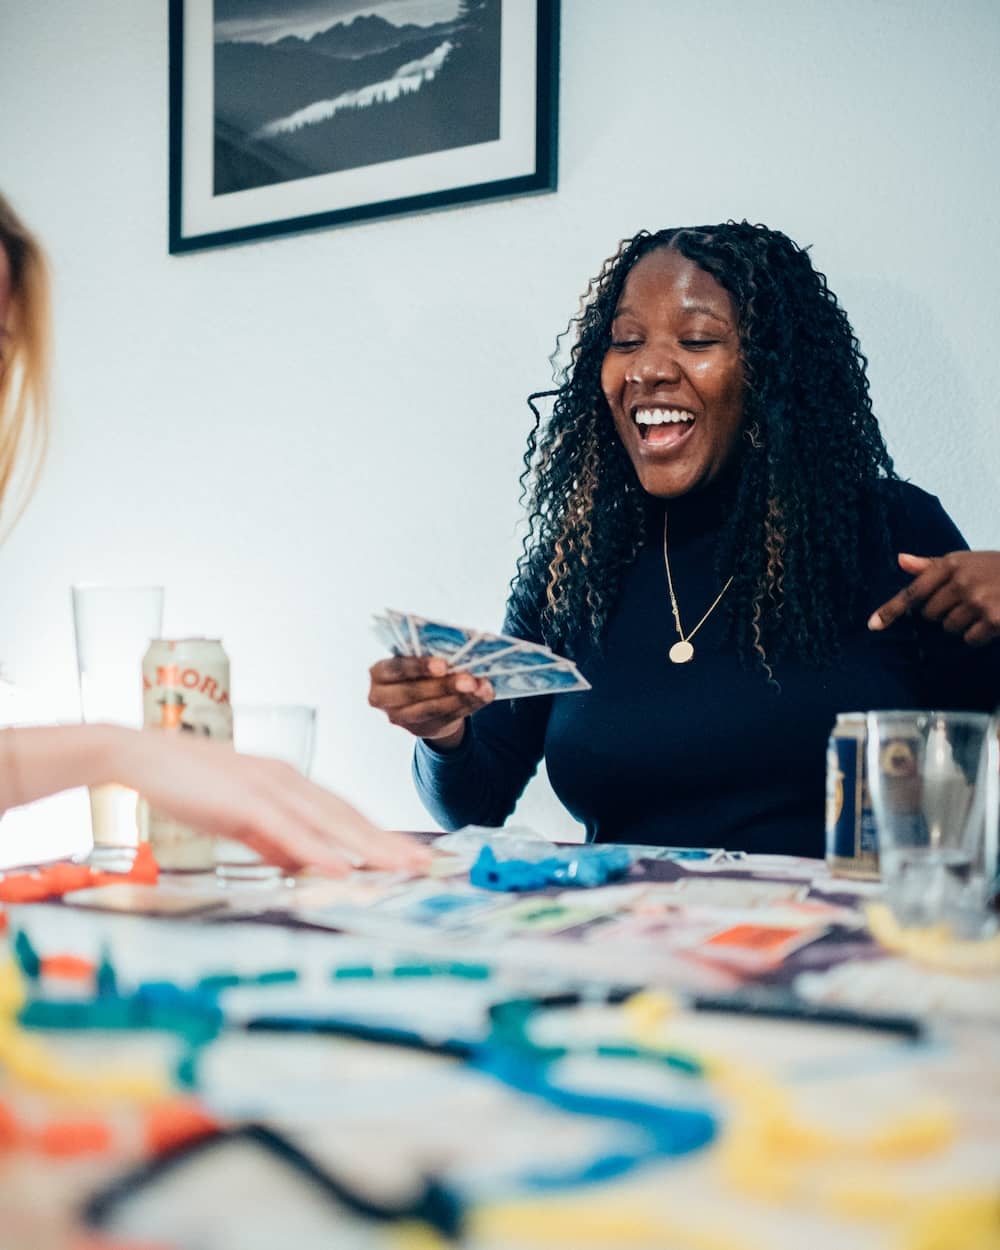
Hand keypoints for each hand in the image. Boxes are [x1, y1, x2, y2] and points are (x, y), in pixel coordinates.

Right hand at [113, 727, 429, 875]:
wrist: (141, 754)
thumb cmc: (189, 785)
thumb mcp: (239, 819)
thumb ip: (271, 840)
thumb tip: (300, 864)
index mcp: (289, 784)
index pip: (345, 813)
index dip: (379, 835)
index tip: (409, 856)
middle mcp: (288, 781)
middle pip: (348, 816)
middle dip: (389, 843)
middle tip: (424, 865)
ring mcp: (269, 787)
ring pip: (329, 821)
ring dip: (367, 846)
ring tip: (400, 867)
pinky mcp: (244, 800)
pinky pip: (288, 829)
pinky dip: (316, 849)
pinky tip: (339, 866)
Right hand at [368, 654, 494, 748]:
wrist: (419, 698)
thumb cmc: (417, 669)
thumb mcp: (414, 659)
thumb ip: (426, 655)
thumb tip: (459, 651)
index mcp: (379, 674)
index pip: (395, 670)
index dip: (418, 667)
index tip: (443, 665)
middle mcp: (383, 699)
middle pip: (414, 694)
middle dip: (445, 686)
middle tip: (470, 679)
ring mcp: (402, 719)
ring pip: (433, 709)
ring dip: (461, 697)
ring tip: (482, 686)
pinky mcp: (422, 730)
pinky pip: (448, 718)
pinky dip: (469, 705)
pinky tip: (484, 695)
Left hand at [868, 551, 999, 646]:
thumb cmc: (995, 568)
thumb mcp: (965, 560)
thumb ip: (931, 565)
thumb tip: (900, 560)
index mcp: (950, 564)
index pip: (913, 591)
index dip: (891, 610)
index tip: (872, 626)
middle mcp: (961, 581)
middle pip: (929, 615)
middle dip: (943, 612)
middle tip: (966, 600)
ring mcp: (977, 601)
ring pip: (949, 628)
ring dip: (962, 624)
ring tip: (982, 607)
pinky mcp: (993, 619)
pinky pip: (969, 639)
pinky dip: (978, 635)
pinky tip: (991, 620)